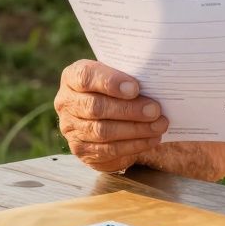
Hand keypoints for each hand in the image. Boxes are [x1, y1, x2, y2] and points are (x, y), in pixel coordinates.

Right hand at [55, 60, 169, 172]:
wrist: (105, 113)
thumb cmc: (115, 88)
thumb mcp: (117, 74)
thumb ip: (128, 74)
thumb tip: (154, 82)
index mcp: (72, 77)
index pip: (86, 77)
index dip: (110, 82)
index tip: (135, 88)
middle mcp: (66, 103)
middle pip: (95, 107)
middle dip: (129, 110)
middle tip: (154, 110)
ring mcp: (71, 129)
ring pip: (102, 132)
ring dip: (135, 130)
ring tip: (159, 125)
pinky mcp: (81, 150)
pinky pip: (108, 151)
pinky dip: (133, 145)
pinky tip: (151, 139)